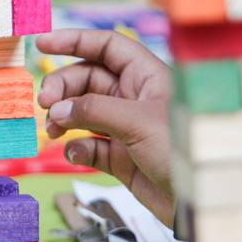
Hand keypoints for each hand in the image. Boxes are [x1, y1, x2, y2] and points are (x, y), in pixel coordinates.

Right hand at [35, 29, 174, 225]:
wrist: (199, 201)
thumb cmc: (182, 150)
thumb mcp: (138, 121)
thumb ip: (95, 110)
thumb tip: (59, 109)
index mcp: (145, 75)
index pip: (106, 46)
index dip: (74, 41)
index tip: (43, 43)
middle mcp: (133, 98)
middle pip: (87, 78)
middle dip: (63, 87)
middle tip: (44, 103)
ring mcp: (125, 127)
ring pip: (83, 111)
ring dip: (63, 116)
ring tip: (53, 129)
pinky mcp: (120, 157)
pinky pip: (88, 145)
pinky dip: (76, 147)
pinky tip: (74, 152)